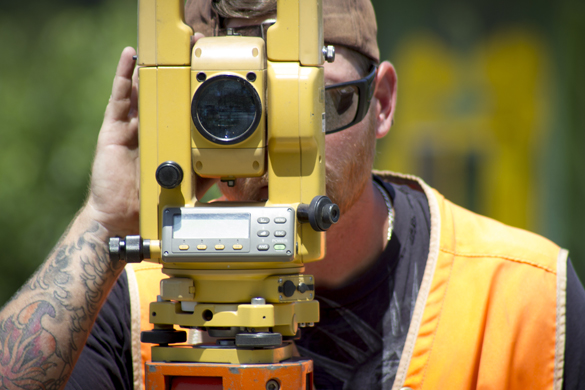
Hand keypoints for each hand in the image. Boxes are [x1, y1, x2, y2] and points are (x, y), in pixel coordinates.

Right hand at [85, 36, 216, 237]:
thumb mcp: (181, 183)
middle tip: (189, 50)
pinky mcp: (113, 128)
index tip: (204, 75)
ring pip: (139, 91)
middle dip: (172, 72)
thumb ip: (200, 173)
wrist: (121, 215)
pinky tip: (130, 57)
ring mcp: (129, 126)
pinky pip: (118, 97)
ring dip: (149, 67)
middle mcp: (147, 129)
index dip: (187, 91)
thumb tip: (225, 170)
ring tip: (161, 46)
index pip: (177, 110)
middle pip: (160, 95)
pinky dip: (123, 75)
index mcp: (163, 139)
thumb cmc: (147, 200)